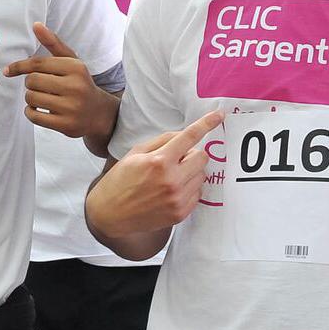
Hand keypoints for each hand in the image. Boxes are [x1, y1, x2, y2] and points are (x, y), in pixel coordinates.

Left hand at [3, 23, 118, 144]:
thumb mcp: (70, 61)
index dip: (19, 66)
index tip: (8, 71)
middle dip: (30, 84)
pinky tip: (38, 109)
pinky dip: (31, 112)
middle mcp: (75, 86)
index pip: (38, 64)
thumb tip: (36, 24)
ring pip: (32, 98)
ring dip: (31, 98)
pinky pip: (34, 116)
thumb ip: (52, 42)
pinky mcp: (66, 125)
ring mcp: (71, 107)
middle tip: (39, 87)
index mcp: (76, 67)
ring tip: (42, 98)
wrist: (98, 113)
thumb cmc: (79, 82)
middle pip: (32, 81)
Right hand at [85, 111, 223, 238]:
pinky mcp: (181, 213)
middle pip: (202, 157)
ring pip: (202, 176)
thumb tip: (184, 136)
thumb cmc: (120, 181)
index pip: (189, 137)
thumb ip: (161, 142)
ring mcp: (178, 198)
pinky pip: (198, 193)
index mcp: (158, 161)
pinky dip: (189, 189)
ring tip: (170, 178)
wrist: (109, 214)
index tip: (219, 115)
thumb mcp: (135, 154)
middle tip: (175, 160)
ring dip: (190, 172)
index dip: (206, 124)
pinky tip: (170, 192)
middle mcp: (171, 180)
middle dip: (191, 155)